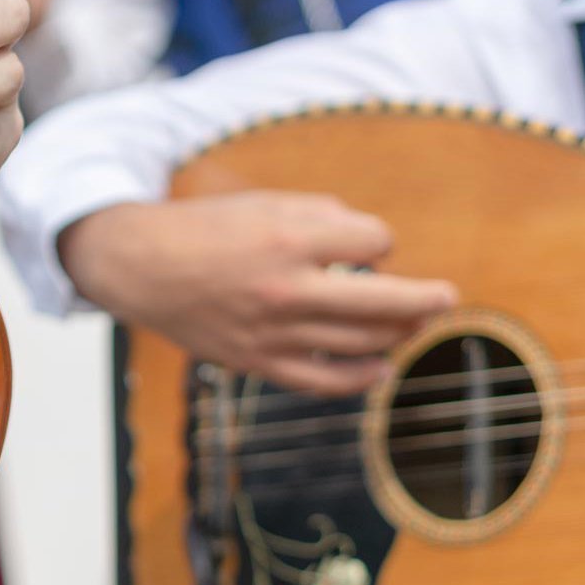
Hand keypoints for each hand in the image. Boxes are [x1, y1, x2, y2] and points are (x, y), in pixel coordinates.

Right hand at [60, 193, 459, 394]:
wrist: (139, 267)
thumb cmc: (205, 229)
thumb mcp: (264, 203)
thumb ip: (323, 217)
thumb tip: (375, 250)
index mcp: (288, 238)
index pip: (375, 243)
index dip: (378, 242)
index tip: (365, 245)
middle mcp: (285, 287)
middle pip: (387, 301)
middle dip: (427, 298)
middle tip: (446, 297)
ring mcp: (272, 331)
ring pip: (363, 343)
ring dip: (398, 334)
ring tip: (410, 327)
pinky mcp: (257, 361)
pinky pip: (324, 381)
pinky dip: (360, 378)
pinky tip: (379, 369)